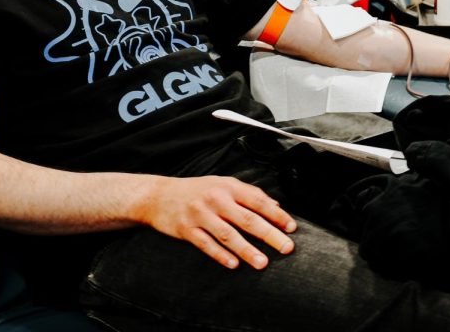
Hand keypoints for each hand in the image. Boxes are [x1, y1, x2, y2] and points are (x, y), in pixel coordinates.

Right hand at [138, 175, 295, 269]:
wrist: (158, 195)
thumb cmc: (195, 190)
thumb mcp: (222, 184)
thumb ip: (248, 194)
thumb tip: (275, 206)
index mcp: (227, 187)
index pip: (257, 200)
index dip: (276, 215)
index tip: (291, 228)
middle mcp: (215, 199)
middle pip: (247, 219)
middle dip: (269, 235)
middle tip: (286, 248)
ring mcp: (200, 215)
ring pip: (228, 234)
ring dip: (247, 250)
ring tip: (262, 263)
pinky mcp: (186, 230)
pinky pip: (206, 244)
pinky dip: (221, 255)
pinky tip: (234, 264)